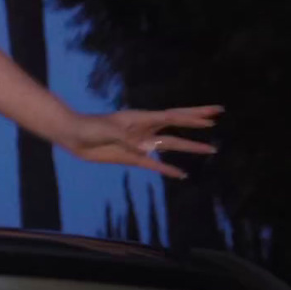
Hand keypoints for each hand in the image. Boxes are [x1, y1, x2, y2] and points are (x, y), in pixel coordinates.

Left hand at [61, 105, 222, 178]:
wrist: (73, 136)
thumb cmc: (89, 128)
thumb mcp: (107, 130)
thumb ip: (126, 138)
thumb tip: (146, 149)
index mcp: (141, 118)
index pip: (172, 116)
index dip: (192, 116)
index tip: (212, 115)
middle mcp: (146, 129)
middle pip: (177, 125)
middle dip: (197, 121)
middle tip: (217, 117)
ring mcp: (141, 143)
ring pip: (171, 145)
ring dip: (190, 147)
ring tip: (211, 149)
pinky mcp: (133, 158)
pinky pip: (156, 165)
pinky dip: (169, 169)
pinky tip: (183, 174)